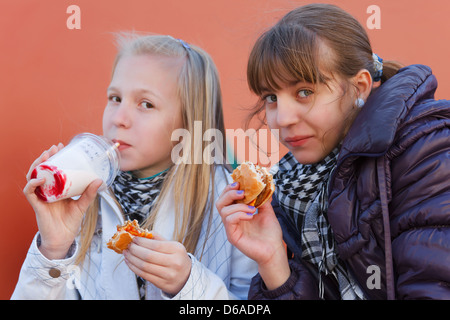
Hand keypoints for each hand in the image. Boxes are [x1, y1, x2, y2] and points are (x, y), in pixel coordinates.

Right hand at [23, 144, 102, 259]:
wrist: (63, 238)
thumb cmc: (71, 222)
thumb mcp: (82, 204)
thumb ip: (89, 193)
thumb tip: (99, 180)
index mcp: (57, 188)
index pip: (53, 168)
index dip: (55, 157)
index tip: (61, 146)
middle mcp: (47, 190)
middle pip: (42, 169)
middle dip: (46, 157)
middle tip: (53, 148)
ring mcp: (41, 196)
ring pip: (32, 177)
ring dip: (37, 165)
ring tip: (45, 157)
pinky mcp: (36, 204)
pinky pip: (30, 192)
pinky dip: (32, 184)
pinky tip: (39, 178)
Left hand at [124, 234, 191, 295]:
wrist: (187, 277)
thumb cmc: (177, 259)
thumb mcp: (173, 246)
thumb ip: (158, 238)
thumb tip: (141, 233)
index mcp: (177, 250)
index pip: (155, 245)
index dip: (141, 242)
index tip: (133, 238)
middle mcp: (174, 262)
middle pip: (148, 256)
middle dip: (134, 250)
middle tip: (128, 245)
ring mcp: (169, 275)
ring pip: (144, 266)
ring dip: (131, 259)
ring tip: (126, 253)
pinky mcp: (163, 284)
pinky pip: (144, 275)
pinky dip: (134, 268)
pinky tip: (130, 262)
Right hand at [216, 182, 289, 289]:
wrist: (275, 250)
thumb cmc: (270, 234)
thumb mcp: (267, 212)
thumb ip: (262, 200)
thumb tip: (262, 186)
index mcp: (238, 213)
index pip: (226, 198)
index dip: (230, 188)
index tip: (240, 182)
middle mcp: (232, 220)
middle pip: (220, 202)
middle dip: (229, 193)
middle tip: (242, 192)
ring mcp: (231, 228)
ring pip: (223, 210)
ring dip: (238, 205)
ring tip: (252, 208)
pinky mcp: (232, 236)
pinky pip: (229, 220)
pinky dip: (239, 214)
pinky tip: (250, 216)